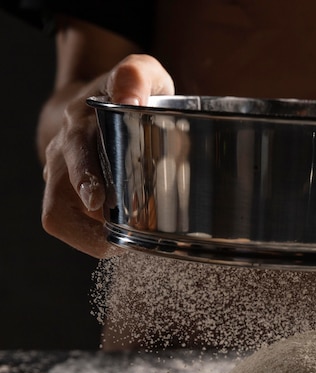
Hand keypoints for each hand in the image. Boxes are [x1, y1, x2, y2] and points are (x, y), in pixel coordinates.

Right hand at [41, 55, 174, 257]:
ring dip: (89, 236)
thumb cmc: (127, 91)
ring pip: (57, 215)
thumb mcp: (143, 71)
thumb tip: (130, 98)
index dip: (84, 176)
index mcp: (80, 120)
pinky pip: (68, 223)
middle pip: (58, 194)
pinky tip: (117, 236)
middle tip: (117, 241)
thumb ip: (137, 75)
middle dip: (84, 223)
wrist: (97, 99)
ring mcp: (59, 173)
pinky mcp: (63, 191)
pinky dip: (91, 236)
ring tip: (123, 244)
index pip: (75, 148)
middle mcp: (63, 149)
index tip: (98, 197)